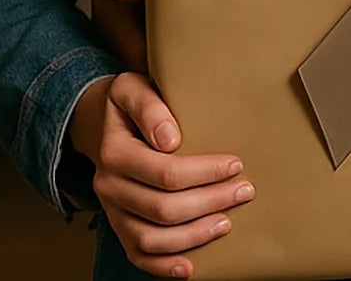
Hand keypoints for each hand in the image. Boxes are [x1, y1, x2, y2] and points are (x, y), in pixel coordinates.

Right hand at [73, 71, 254, 278]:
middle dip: (210, 201)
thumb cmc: (131, 103)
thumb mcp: (132, 88)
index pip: (164, 171)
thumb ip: (150, 107)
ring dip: (194, 235)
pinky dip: (163, 266)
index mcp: (114, 152)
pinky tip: (190, 267)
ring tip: (227, 222)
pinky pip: (137, 255)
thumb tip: (170, 140)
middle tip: (244, 190)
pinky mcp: (119, 227)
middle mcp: (109, 186)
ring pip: (152, 237)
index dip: (204, 171)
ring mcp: (112, 211)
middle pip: (163, 207)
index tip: (236, 163)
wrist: (106, 123)